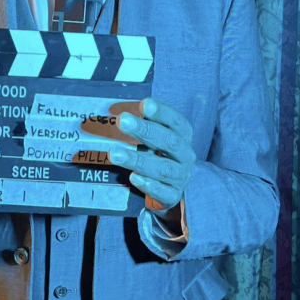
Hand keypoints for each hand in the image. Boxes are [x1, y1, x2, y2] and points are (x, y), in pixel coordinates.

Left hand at [108, 98, 194, 214]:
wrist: (169, 187)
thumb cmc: (158, 154)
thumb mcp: (154, 138)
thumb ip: (142, 124)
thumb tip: (115, 111)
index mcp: (183, 136)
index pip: (176, 121)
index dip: (161, 112)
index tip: (144, 103)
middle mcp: (185, 156)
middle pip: (169, 142)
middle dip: (145, 130)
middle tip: (122, 120)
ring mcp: (180, 177)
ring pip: (162, 168)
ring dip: (137, 159)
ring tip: (114, 153)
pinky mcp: (173, 196)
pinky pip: (163, 192)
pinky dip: (148, 185)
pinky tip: (132, 177)